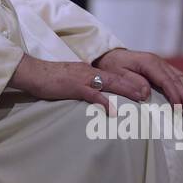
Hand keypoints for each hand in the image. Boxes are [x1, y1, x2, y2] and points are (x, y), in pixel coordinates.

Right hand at [10, 54, 152, 113]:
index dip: (129, 82)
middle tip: (150, 93)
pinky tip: (112, 110)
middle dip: (134, 85)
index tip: (144, 89)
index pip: (113, 76)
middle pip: (117, 78)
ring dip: (126, 89)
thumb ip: (84, 87)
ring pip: (109, 82)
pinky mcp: (73, 86)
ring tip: (141, 96)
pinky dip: (103, 101)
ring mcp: (82, 78)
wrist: (33, 72)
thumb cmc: (49, 80)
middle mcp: (89, 72)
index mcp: (89, 71)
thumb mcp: (71, 81)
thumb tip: (95, 97)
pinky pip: (92, 94)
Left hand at [93, 47, 182, 107]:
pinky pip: (178, 75)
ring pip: (180, 77)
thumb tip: (146, 94)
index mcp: (148, 63)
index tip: (180, 108)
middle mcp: (157, 61)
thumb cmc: (111, 66)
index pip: (166, 81)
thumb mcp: (117, 74)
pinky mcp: (161, 66)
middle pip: (177, 80)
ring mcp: (161, 63)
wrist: (108, 54)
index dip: (175, 95)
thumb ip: (131, 83)